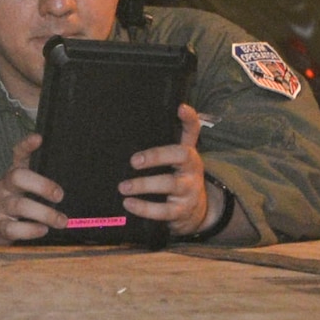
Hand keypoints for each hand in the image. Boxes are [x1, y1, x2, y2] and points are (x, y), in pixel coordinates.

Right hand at [0, 134, 67, 243]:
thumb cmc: (8, 198)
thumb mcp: (18, 183)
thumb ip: (36, 177)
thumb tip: (64, 171)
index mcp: (13, 175)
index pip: (18, 154)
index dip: (27, 146)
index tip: (38, 139)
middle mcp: (5, 188)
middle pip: (19, 178)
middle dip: (42, 185)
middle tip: (59, 195)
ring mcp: (1, 207)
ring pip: (20, 206)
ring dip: (44, 214)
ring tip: (61, 220)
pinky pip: (14, 229)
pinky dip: (31, 230)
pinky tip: (43, 230)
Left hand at [119, 104, 219, 237]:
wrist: (197, 212)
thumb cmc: (181, 178)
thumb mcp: (180, 160)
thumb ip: (171, 142)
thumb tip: (161, 115)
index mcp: (190, 154)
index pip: (193, 132)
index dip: (190, 119)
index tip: (180, 108)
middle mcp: (193, 169)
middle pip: (181, 155)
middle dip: (156, 156)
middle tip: (133, 160)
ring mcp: (189, 190)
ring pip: (169, 184)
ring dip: (144, 184)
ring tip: (123, 187)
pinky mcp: (181, 211)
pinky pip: (163, 211)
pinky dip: (144, 208)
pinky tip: (129, 204)